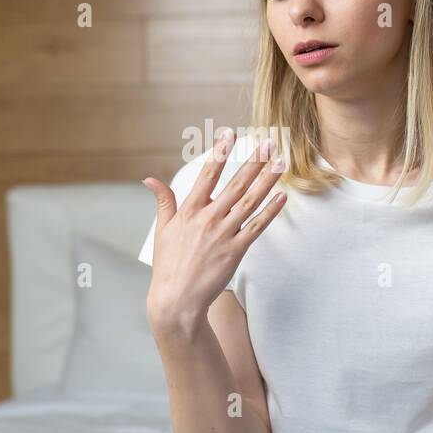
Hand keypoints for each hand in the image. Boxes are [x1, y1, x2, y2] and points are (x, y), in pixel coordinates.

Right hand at [142, 130, 287, 325]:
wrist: (177, 299)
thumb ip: (163, 202)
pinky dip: (270, 210)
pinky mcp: (236, 251)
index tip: (230, 133)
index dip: (220, 152)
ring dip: (268, 180)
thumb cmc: (168, 264)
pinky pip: (257, 226)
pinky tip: (282, 196)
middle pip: (236, 184)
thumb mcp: (162, 230)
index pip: (207, 174)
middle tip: (269, 143)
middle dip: (254, 161)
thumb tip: (150, 180)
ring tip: (281, 162)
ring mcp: (223, 234)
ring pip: (250, 201)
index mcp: (189, 210)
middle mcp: (208, 218)